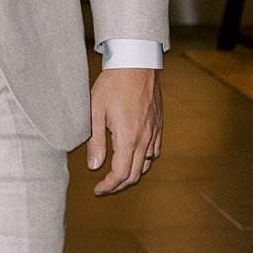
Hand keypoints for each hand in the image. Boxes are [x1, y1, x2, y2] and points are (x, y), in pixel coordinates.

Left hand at [87, 67, 161, 195]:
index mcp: (128, 137)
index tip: (98, 189)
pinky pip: (154, 151)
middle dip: (119, 185)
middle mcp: (145, 138)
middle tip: (104, 186)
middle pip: (135, 174)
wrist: (135, 64)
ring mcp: (154, 132)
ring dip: (132, 174)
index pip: (120, 173)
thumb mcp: (95, 112)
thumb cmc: (112, 85)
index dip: (109, 186)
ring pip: (146, 164)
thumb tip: (94, 166)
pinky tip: (132, 157)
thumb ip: (95, 142)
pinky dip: (144, 160)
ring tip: (116, 174)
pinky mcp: (158, 125)